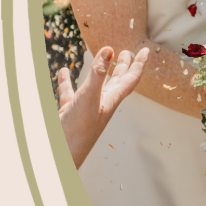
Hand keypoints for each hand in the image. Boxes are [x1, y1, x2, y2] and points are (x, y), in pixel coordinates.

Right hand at [58, 46, 149, 168]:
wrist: (60, 156)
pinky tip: (65, 71)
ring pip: (95, 85)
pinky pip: (70, 92)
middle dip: (124, 66)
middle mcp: (101, 103)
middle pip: (117, 81)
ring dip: (100, 72)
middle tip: (128, 52)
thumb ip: (98, 74)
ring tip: (101, 58)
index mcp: (111, 100)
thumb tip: (109, 50)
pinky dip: (68, 81)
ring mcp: (85, 108)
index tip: (145, 50)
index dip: (139, 63)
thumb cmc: (78, 132)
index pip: (130, 79)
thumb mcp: (89, 98)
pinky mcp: (70, 111)